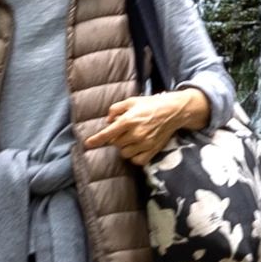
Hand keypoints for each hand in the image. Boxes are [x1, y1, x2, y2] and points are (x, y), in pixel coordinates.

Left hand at [91, 89, 209, 164]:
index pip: (108, 133)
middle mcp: (135, 133)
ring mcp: (144, 143)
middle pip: (116, 144)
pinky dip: (134, 157)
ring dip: (124, 148)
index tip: (87, 144)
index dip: (96, 140)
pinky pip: (137, 160)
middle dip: (116, 138)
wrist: (172, 111)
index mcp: (128, 120)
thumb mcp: (131, 101)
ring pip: (125, 153)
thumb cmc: (151, 104)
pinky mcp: (152, 150)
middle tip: (123, 131)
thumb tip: (107, 121)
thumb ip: (115, 109)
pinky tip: (136, 148)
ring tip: (130, 139)